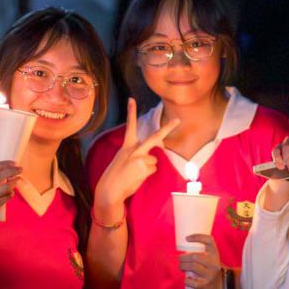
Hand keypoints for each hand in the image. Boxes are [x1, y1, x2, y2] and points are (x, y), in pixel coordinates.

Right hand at [93, 98, 179, 221]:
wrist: (109, 189)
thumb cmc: (117, 176)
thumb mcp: (123, 160)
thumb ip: (136, 154)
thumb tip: (154, 157)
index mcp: (126, 146)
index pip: (130, 126)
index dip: (131, 112)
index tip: (131, 99)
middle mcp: (134, 149)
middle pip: (155, 137)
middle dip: (168, 128)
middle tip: (178, 120)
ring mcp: (140, 157)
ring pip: (154, 160)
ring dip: (148, 168)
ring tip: (135, 173)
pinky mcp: (144, 166)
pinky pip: (153, 169)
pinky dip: (147, 174)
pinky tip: (137, 177)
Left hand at [179, 234, 224, 288]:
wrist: (219, 285)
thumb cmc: (209, 268)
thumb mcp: (210, 258)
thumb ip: (200, 251)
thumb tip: (181, 246)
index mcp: (215, 254)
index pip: (209, 240)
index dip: (197, 237)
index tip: (187, 238)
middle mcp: (214, 263)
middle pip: (195, 256)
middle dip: (183, 257)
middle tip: (180, 259)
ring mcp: (210, 274)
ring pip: (192, 266)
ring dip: (182, 266)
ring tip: (181, 267)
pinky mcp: (205, 285)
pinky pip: (190, 281)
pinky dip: (186, 280)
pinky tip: (186, 279)